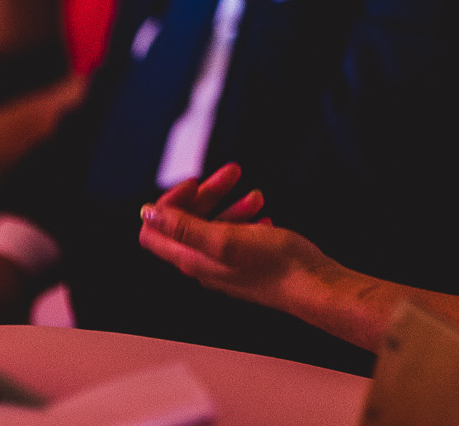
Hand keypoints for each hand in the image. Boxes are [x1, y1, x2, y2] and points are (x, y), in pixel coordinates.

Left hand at [138, 163, 329, 317]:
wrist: (312, 285)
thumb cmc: (273, 264)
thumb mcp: (225, 238)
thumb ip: (184, 227)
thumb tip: (147, 214)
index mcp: (191, 259)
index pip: (154, 231)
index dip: (169, 203)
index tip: (195, 183)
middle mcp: (202, 264)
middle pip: (186, 223)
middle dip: (207, 194)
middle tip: (232, 173)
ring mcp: (224, 264)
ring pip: (215, 226)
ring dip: (231, 204)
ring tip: (257, 195)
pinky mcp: (245, 263)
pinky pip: (236, 234)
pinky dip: (246, 218)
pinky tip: (263, 214)